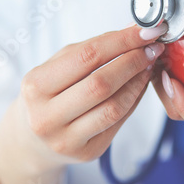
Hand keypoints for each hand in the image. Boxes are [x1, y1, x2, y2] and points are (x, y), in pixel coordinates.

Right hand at [0, 24, 165, 183]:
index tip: (146, 30)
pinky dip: (135, 99)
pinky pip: (119, 121)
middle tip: (152, 47)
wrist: (31, 139)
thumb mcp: (58, 65)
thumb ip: (93, 48)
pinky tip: (141, 84)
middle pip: (102, 83)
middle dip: (134, 61)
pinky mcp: (86, 152)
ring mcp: (66, 139)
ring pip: (114, 106)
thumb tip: (134, 31)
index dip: (122, 41)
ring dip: (139, 81)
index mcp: (35, 86)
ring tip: (149, 64)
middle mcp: (46, 117)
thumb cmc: (48, 94)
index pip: (87, 56)